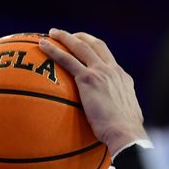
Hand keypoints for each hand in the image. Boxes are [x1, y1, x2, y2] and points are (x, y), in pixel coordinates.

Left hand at [39, 29, 148, 155]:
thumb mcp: (126, 119)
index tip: (87, 51)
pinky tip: (42, 46)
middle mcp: (113, 70)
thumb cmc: (125, 134)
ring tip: (53, 33)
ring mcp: (101, 72)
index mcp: (122, 78)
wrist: (126, 132)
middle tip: (69, 36)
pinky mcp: (88, 78)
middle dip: (82, 38)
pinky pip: (67, 59)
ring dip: (66, 37)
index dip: (97, 52)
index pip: (109, 59)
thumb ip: (117, 115)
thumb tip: (111, 124)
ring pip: (81, 46)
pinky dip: (54, 50)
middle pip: (96, 45)